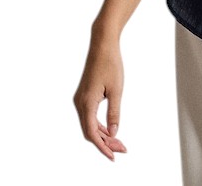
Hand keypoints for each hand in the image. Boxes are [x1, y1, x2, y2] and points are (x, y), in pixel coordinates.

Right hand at [73, 36, 127, 160]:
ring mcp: (80, 100)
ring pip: (89, 125)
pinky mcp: (84, 96)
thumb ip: (114, 113)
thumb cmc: (111, 64)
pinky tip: (110, 130)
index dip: (102, 147)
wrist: (102, 44)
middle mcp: (79, 103)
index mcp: (86, 103)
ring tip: (119, 143)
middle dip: (106, 142)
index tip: (114, 156)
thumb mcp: (116, 90)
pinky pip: (90, 116)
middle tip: (123, 150)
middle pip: (90, 131)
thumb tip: (113, 133)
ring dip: (103, 135)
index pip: (91, 133)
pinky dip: (99, 125)